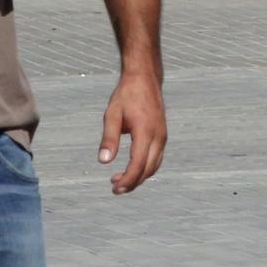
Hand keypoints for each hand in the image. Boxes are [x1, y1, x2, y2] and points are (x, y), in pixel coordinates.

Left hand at [98, 73, 166, 194]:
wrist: (144, 79)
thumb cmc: (126, 95)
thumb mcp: (112, 115)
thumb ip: (109, 139)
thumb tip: (104, 161)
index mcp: (146, 132)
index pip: (138, 165)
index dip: (127, 180)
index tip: (115, 188)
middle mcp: (158, 137)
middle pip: (148, 170)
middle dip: (132, 183)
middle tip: (115, 188)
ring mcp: (163, 137)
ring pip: (154, 166)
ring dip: (139, 177)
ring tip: (119, 180)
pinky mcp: (162, 135)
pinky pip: (156, 158)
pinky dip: (145, 168)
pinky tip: (131, 168)